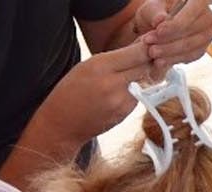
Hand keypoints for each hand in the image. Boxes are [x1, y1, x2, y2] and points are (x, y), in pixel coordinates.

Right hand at [36, 39, 153, 146]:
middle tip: (140, 62)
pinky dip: (132, 94)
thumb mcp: (86, 66)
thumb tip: (140, 47)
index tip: (149, 46)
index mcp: (100, 66)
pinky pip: (136, 98)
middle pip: (144, 68)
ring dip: (138, 79)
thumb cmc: (70, 91)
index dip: (145, 49)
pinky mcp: (125, 114)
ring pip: (143, 83)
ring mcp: (120, 102)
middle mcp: (112, 84)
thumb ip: (114, 58)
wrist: (62, 124)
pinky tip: (115, 96)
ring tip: (117, 82)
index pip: (137, 54)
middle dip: (146, 63)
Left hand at [133, 0, 211, 72]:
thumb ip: (155, 13)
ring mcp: (207, 34)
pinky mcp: (202, 49)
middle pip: (193, 31)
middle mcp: (207, 17)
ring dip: (171, 53)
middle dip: (171, 41)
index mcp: (198, 1)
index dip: (177, 23)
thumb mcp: (152, 8)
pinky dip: (175, 60)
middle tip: (151, 46)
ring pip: (193, 46)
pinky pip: (192, 56)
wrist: (158, 26)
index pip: (193, 12)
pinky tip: (160, 61)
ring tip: (153, 54)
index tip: (159, 31)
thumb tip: (161, 20)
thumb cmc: (156, 12)